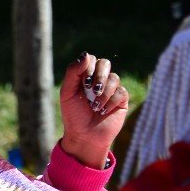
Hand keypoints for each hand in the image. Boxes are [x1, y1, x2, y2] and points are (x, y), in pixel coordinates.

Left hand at [58, 52, 128, 167]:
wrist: (84, 136)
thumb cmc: (74, 114)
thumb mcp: (68, 92)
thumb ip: (73, 72)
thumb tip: (86, 54)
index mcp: (86, 75)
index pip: (91, 59)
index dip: (88, 69)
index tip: (83, 84)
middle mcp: (100, 79)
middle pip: (105, 63)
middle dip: (98, 76)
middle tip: (91, 90)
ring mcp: (112, 89)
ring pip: (114, 78)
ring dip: (103, 93)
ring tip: (95, 106)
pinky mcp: (121, 100)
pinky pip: (121, 92)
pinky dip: (110, 101)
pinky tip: (103, 111)